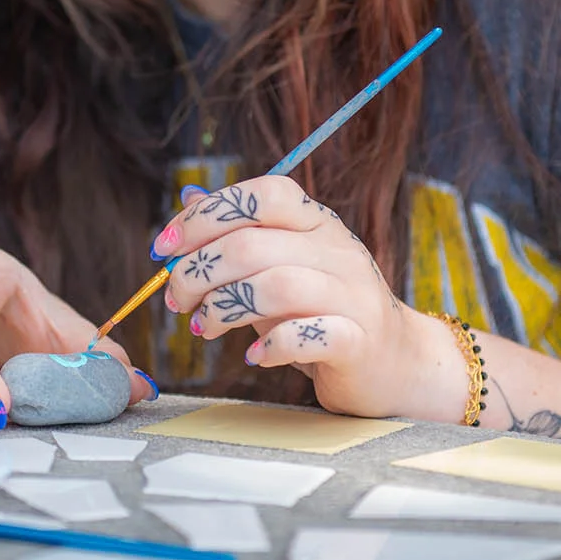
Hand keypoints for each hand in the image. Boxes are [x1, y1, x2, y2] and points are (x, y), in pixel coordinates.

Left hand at [156, 176, 451, 418]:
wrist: (396, 365)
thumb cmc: (325, 312)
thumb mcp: (282, 264)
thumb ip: (239, 233)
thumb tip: (189, 199)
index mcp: (317, 222)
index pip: (261, 195)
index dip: (205, 215)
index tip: (164, 248)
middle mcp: (338, 250)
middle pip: (253, 245)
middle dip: (198, 272)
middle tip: (177, 301)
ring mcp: (353, 295)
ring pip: (276, 287)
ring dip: (224, 308)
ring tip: (205, 327)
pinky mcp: (359, 341)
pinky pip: (308, 336)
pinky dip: (271, 346)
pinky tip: (253, 355)